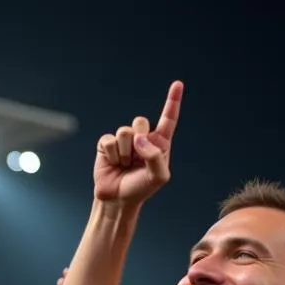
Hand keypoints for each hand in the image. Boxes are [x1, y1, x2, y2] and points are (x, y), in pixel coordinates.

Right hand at [94, 81, 182, 206]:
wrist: (118, 200)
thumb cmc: (140, 189)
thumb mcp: (158, 177)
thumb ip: (155, 156)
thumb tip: (138, 138)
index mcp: (159, 142)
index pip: (168, 118)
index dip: (172, 101)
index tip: (177, 84)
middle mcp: (142, 137)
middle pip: (140, 121)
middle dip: (138, 139)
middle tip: (135, 159)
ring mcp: (123, 140)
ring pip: (123, 132)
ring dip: (124, 153)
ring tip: (124, 165)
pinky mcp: (106, 145)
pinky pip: (108, 140)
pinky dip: (111, 155)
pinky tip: (113, 164)